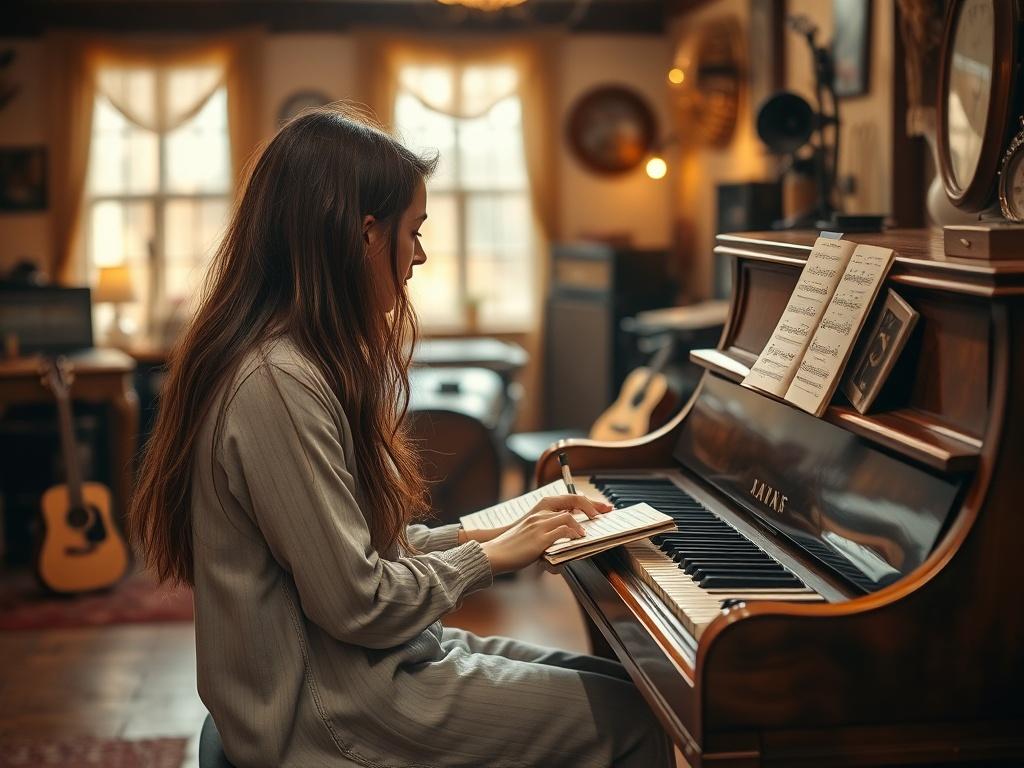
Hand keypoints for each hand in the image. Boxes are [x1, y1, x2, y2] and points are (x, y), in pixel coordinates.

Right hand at [479, 495, 611, 574]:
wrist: (495, 553)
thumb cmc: (512, 547)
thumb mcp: (531, 535)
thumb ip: (548, 534)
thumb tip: (565, 542)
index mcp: (540, 509)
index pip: (569, 498)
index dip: (587, 501)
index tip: (601, 507)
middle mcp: (540, 513)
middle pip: (573, 502)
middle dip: (593, 506)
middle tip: (606, 511)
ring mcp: (540, 524)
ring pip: (569, 517)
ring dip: (582, 525)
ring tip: (588, 533)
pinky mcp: (539, 538)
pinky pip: (562, 531)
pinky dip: (573, 535)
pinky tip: (577, 540)